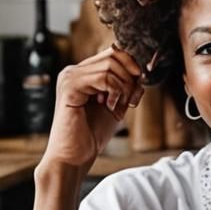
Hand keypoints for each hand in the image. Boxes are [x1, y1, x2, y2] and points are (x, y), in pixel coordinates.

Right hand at [39, 46, 147, 171]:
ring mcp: (69, 77)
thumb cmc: (91, 135)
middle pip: (114, 54)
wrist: (74, 157)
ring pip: (111, 64)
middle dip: (131, 77)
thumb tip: (140, 73)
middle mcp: (73, 71)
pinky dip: (116, 92)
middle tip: (131, 100)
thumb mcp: (116, 106)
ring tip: (118, 106)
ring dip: (124, 87)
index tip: (139, 87)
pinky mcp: (70, 87)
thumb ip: (126, 88)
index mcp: (82, 74)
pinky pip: (104, 77)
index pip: (113, 53)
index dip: (132, 66)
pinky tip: (110, 107)